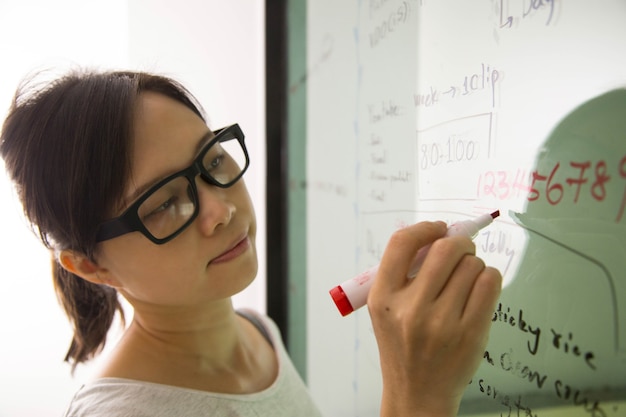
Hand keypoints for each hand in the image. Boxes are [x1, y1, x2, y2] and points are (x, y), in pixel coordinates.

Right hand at [368, 221, 501, 416]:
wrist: (417, 394)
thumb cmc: (403, 347)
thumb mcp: (386, 311)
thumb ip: (404, 275)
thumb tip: (438, 236)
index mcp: (383, 298)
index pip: (401, 244)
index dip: (424, 228)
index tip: (438, 228)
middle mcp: (410, 309)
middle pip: (445, 249)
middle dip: (459, 242)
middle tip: (462, 250)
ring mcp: (442, 322)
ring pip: (472, 265)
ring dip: (474, 265)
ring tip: (467, 280)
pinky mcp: (471, 333)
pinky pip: (490, 283)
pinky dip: (489, 278)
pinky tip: (480, 289)